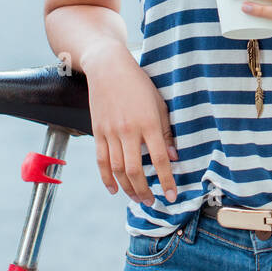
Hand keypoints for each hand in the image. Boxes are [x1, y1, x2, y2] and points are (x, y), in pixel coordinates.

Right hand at [83, 49, 178, 205]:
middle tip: (153, 202)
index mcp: (148, 123)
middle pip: (135, 170)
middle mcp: (128, 130)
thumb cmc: (139, 84)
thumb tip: (173, 158)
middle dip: (145, 191)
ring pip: (118, 169)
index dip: (167, 180)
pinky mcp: (98, 132)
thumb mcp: (159, 104)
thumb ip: (166, 132)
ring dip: (128, 188)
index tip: (172, 195)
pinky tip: (114, 190)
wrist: (108, 67)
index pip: (159, 159)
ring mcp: (110, 132)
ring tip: (138, 198)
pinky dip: (106, 178)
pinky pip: (101, 160)